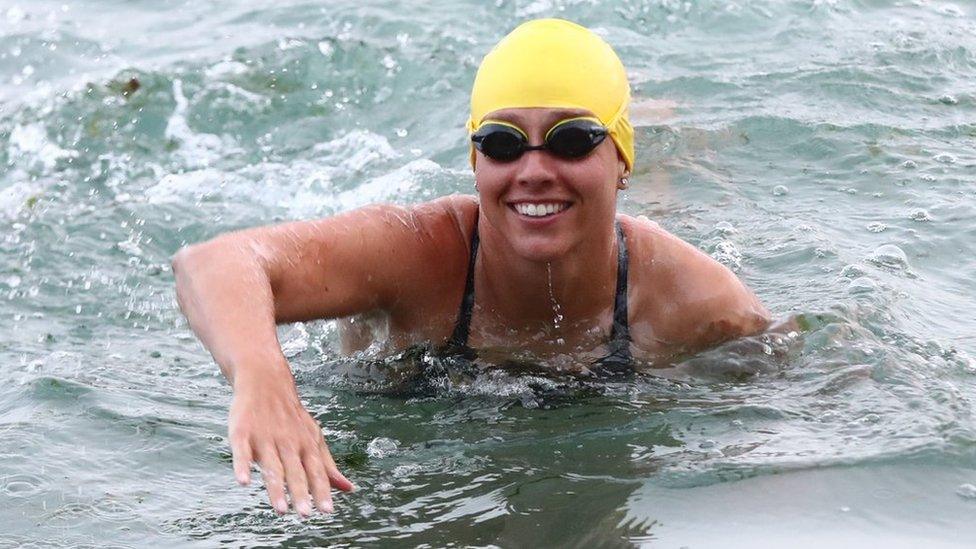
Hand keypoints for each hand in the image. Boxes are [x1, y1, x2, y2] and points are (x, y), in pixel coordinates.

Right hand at [228, 371, 354, 515]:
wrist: (266, 381)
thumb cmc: (291, 416)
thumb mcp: (313, 437)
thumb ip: (328, 465)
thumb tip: (349, 488)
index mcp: (306, 444)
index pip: (316, 471)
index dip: (321, 491)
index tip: (327, 511)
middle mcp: (288, 442)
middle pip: (294, 471)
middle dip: (300, 493)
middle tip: (304, 515)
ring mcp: (265, 437)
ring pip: (271, 465)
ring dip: (275, 487)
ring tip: (280, 509)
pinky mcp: (243, 432)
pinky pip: (242, 451)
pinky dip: (243, 465)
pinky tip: (244, 481)